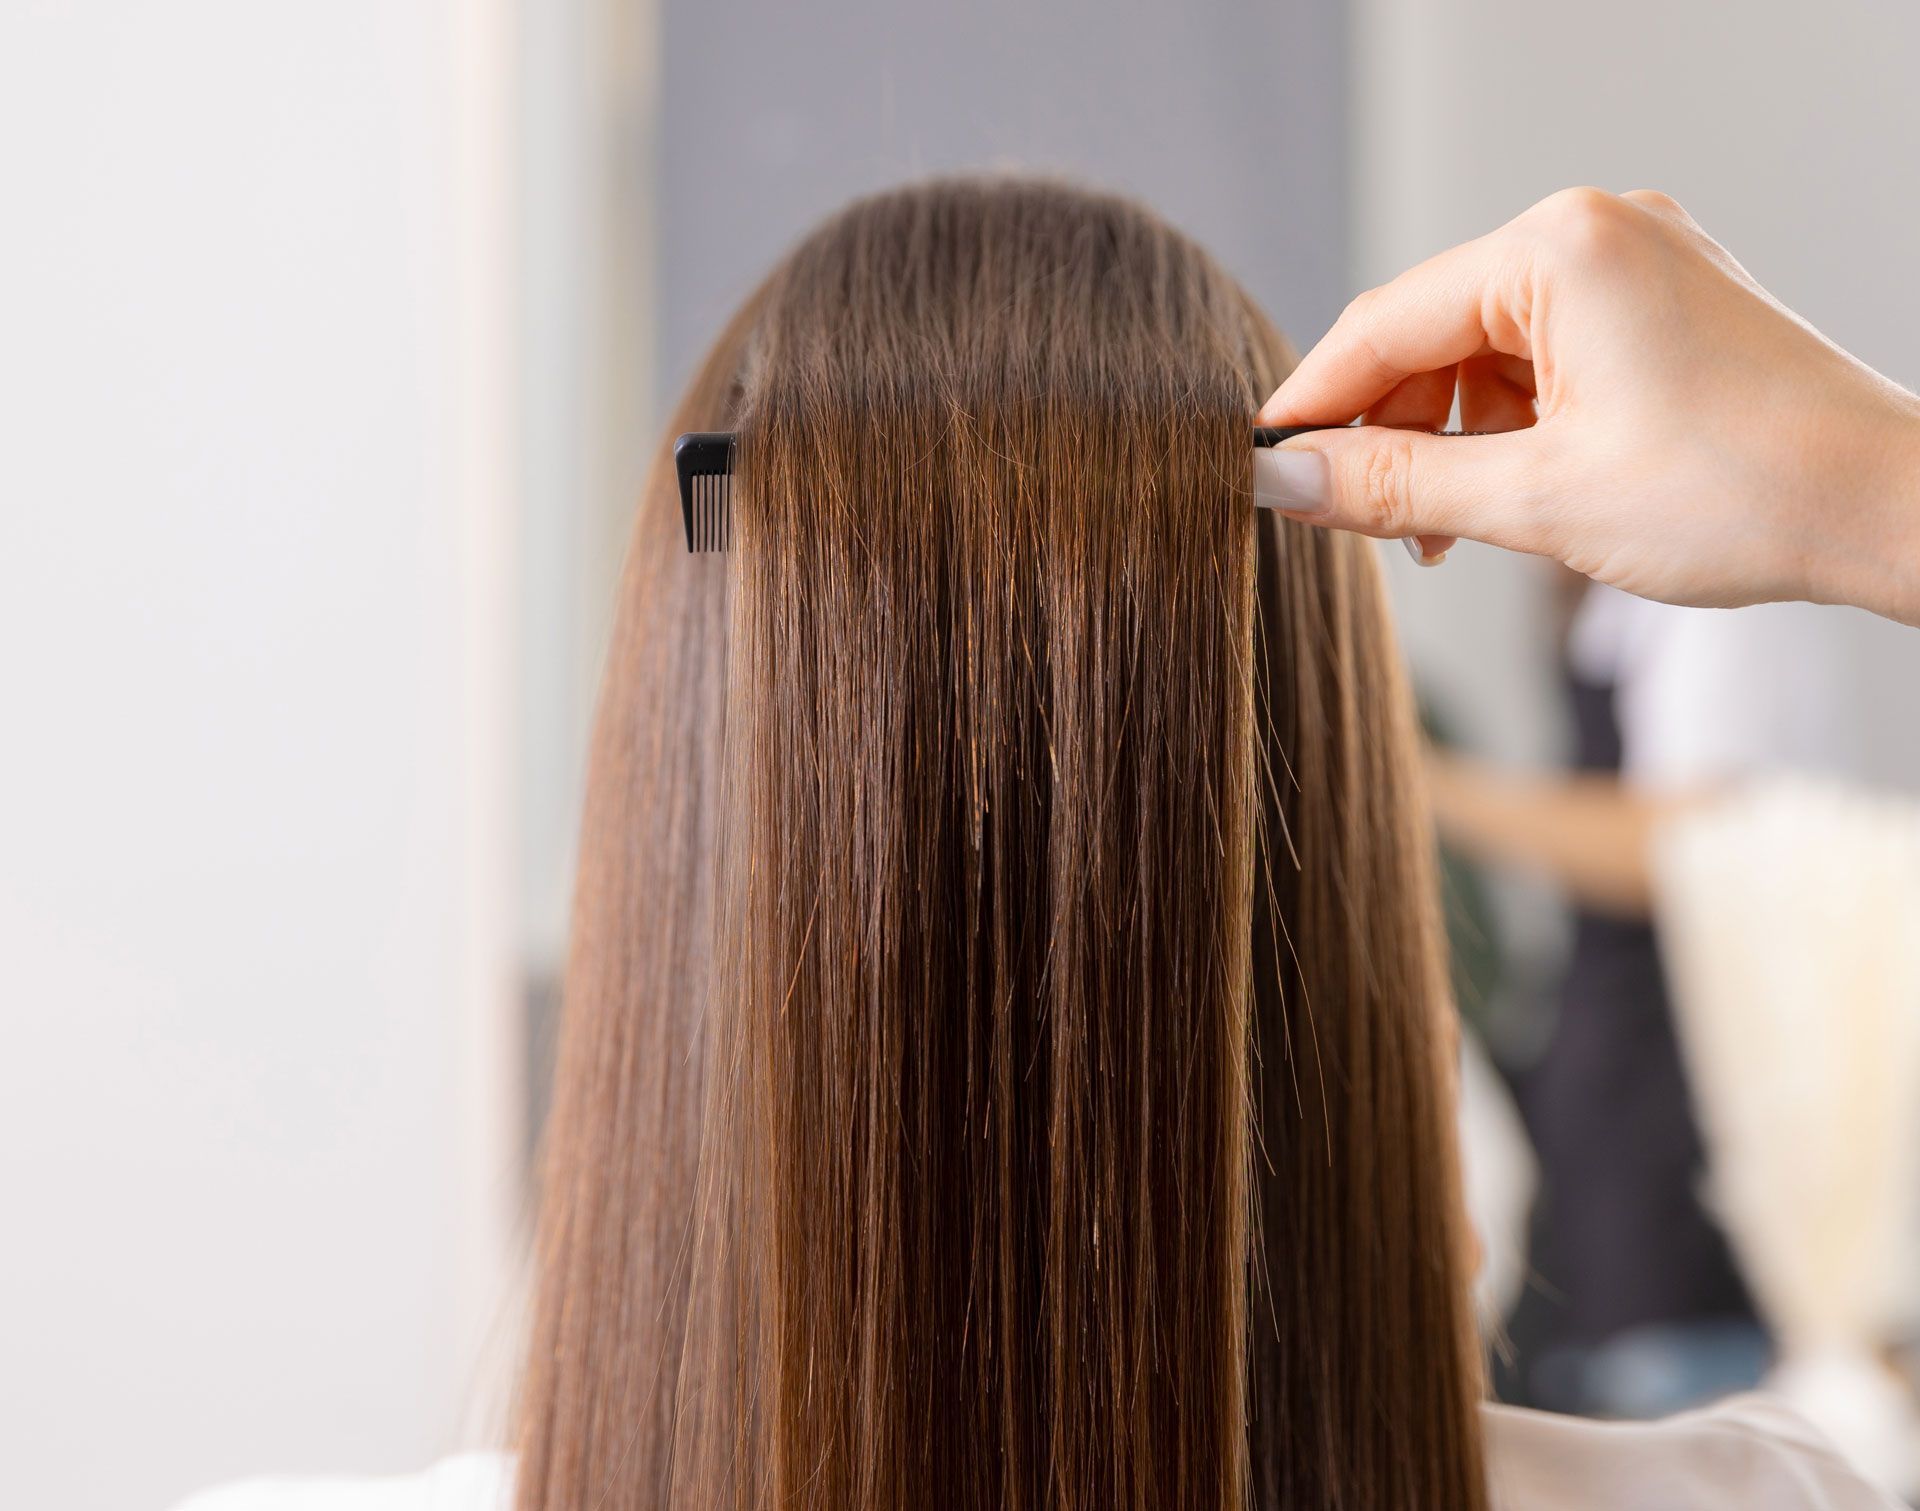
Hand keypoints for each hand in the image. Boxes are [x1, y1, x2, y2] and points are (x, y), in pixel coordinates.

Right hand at [1254, 188, 1919, 625]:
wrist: (1889, 509)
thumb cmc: (1739, 491)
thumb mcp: (1535, 498)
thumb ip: (1391, 485)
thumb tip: (1284, 479)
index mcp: (1559, 249)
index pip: (1382, 323)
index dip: (1312, 405)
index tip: (1262, 470)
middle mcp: (1596, 232)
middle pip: (1431, 334)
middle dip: (1388, 433)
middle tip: (1359, 526)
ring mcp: (1636, 263)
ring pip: (1485, 352)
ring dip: (1448, 440)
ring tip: (1445, 532)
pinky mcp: (1663, 305)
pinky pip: (1545, 357)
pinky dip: (1509, 426)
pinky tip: (1504, 493)